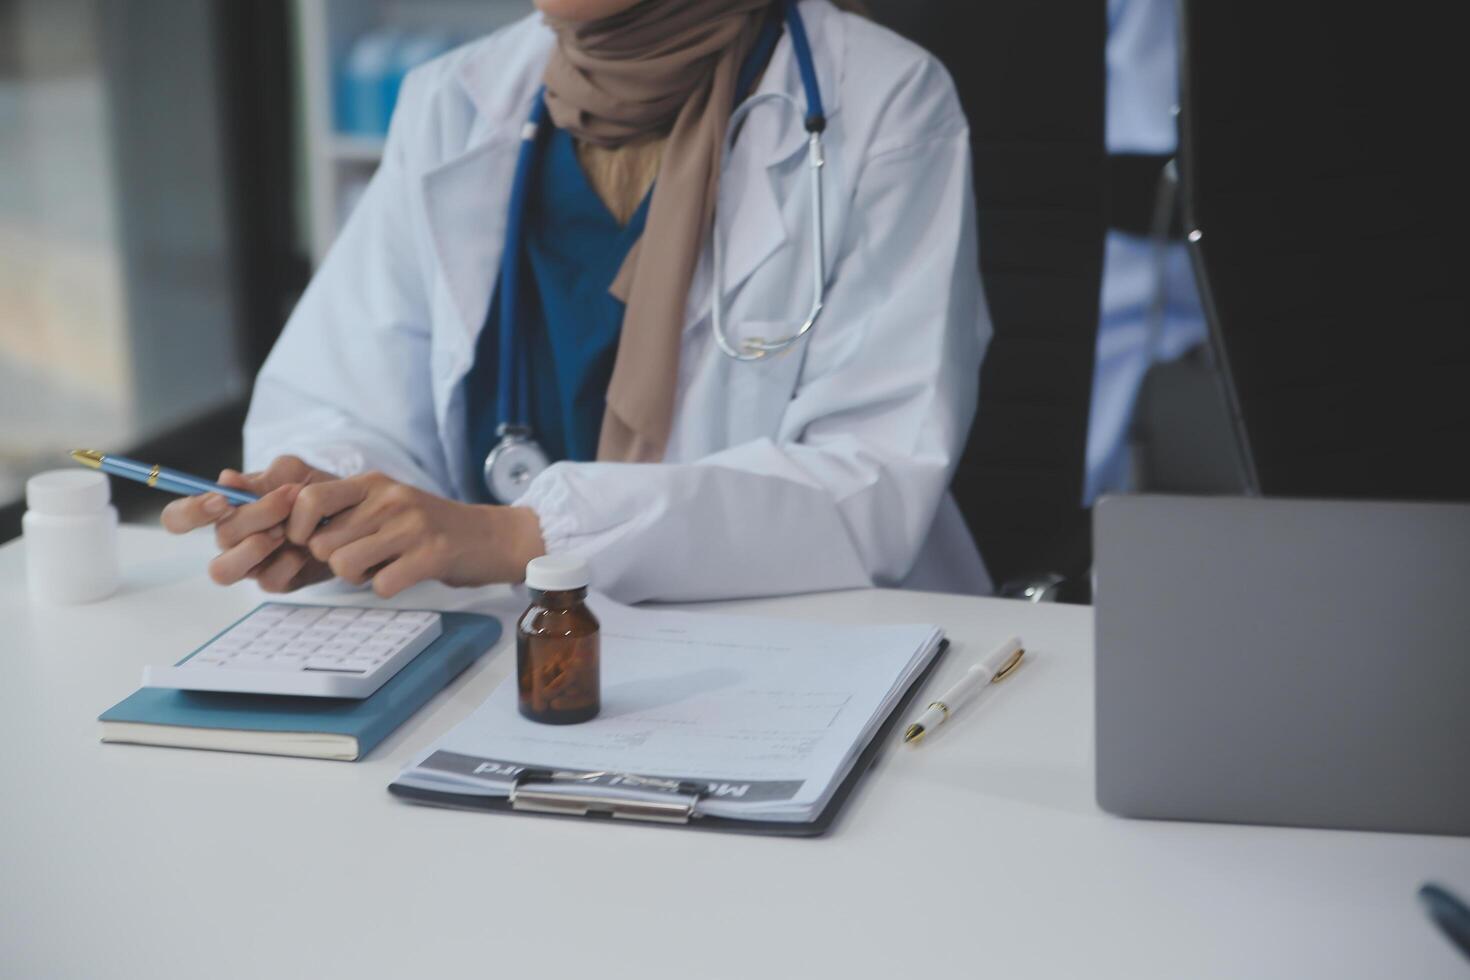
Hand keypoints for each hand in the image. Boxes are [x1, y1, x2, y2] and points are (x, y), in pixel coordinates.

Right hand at [160, 455, 334, 591]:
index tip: (222, 500)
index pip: (178, 518)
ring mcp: (250, 564)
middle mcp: (230, 540)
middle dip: (255, 516)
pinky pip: (266, 581)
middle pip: (217, 537)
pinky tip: (306, 549)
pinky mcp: (274, 582)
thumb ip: (260, 479)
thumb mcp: (292, 473)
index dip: (189, 512)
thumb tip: (226, 479)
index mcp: (223, 511)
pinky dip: (287, 563)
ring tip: (287, 531)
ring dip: (254, 547)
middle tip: (289, 500)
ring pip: (223, 571)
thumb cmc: (313, 489)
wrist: (352, 513)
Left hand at [285, 472, 545, 597]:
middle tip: (363, 559)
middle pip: (323, 544)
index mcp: (373, 483)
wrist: (491, 537)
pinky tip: (405, 576)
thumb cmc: (429, 527)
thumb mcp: (387, 504)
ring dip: (359, 578)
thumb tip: (293, 535)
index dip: (299, 530)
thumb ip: (346, 512)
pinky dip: (387, 588)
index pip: (308, 500)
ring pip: (345, 566)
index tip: (314, 544)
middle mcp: (389, 499)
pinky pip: (381, 586)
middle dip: (335, 562)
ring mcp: (411, 526)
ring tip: (383, 567)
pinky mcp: (431, 554)